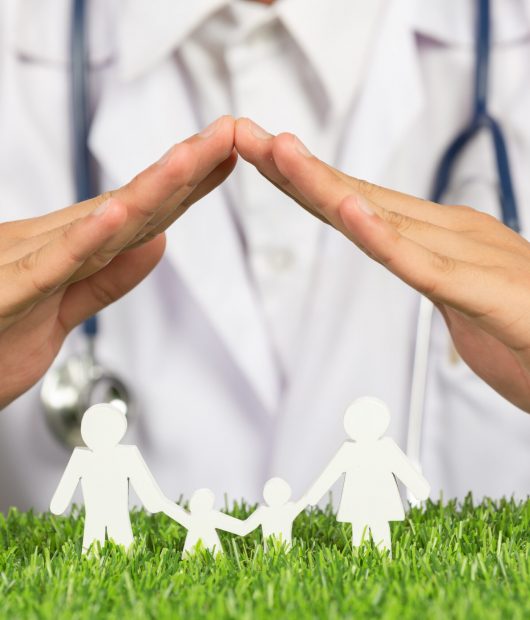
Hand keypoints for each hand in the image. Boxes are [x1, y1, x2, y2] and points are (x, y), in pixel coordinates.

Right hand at [0, 116, 235, 407]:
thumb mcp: (65, 308)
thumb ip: (108, 277)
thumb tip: (157, 242)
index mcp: (72, 249)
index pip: (143, 212)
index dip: (188, 185)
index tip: (226, 158)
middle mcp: (54, 245)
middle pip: (133, 204)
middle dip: (185, 169)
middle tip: (230, 134)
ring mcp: (30, 265)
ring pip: (99, 226)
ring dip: (148, 191)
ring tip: (191, 157)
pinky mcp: (9, 295)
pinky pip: (51, 267)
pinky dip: (84, 243)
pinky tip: (116, 216)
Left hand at [235, 118, 529, 412]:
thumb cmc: (529, 334)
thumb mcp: (463, 301)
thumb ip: (433, 274)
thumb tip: (409, 260)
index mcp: (438, 237)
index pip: (357, 203)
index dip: (304, 180)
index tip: (259, 157)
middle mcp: (447, 234)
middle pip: (355, 197)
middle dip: (292, 168)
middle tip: (241, 135)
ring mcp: (465, 258)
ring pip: (381, 219)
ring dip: (325, 186)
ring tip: (278, 152)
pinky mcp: (482, 293)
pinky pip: (423, 265)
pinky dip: (383, 239)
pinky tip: (349, 213)